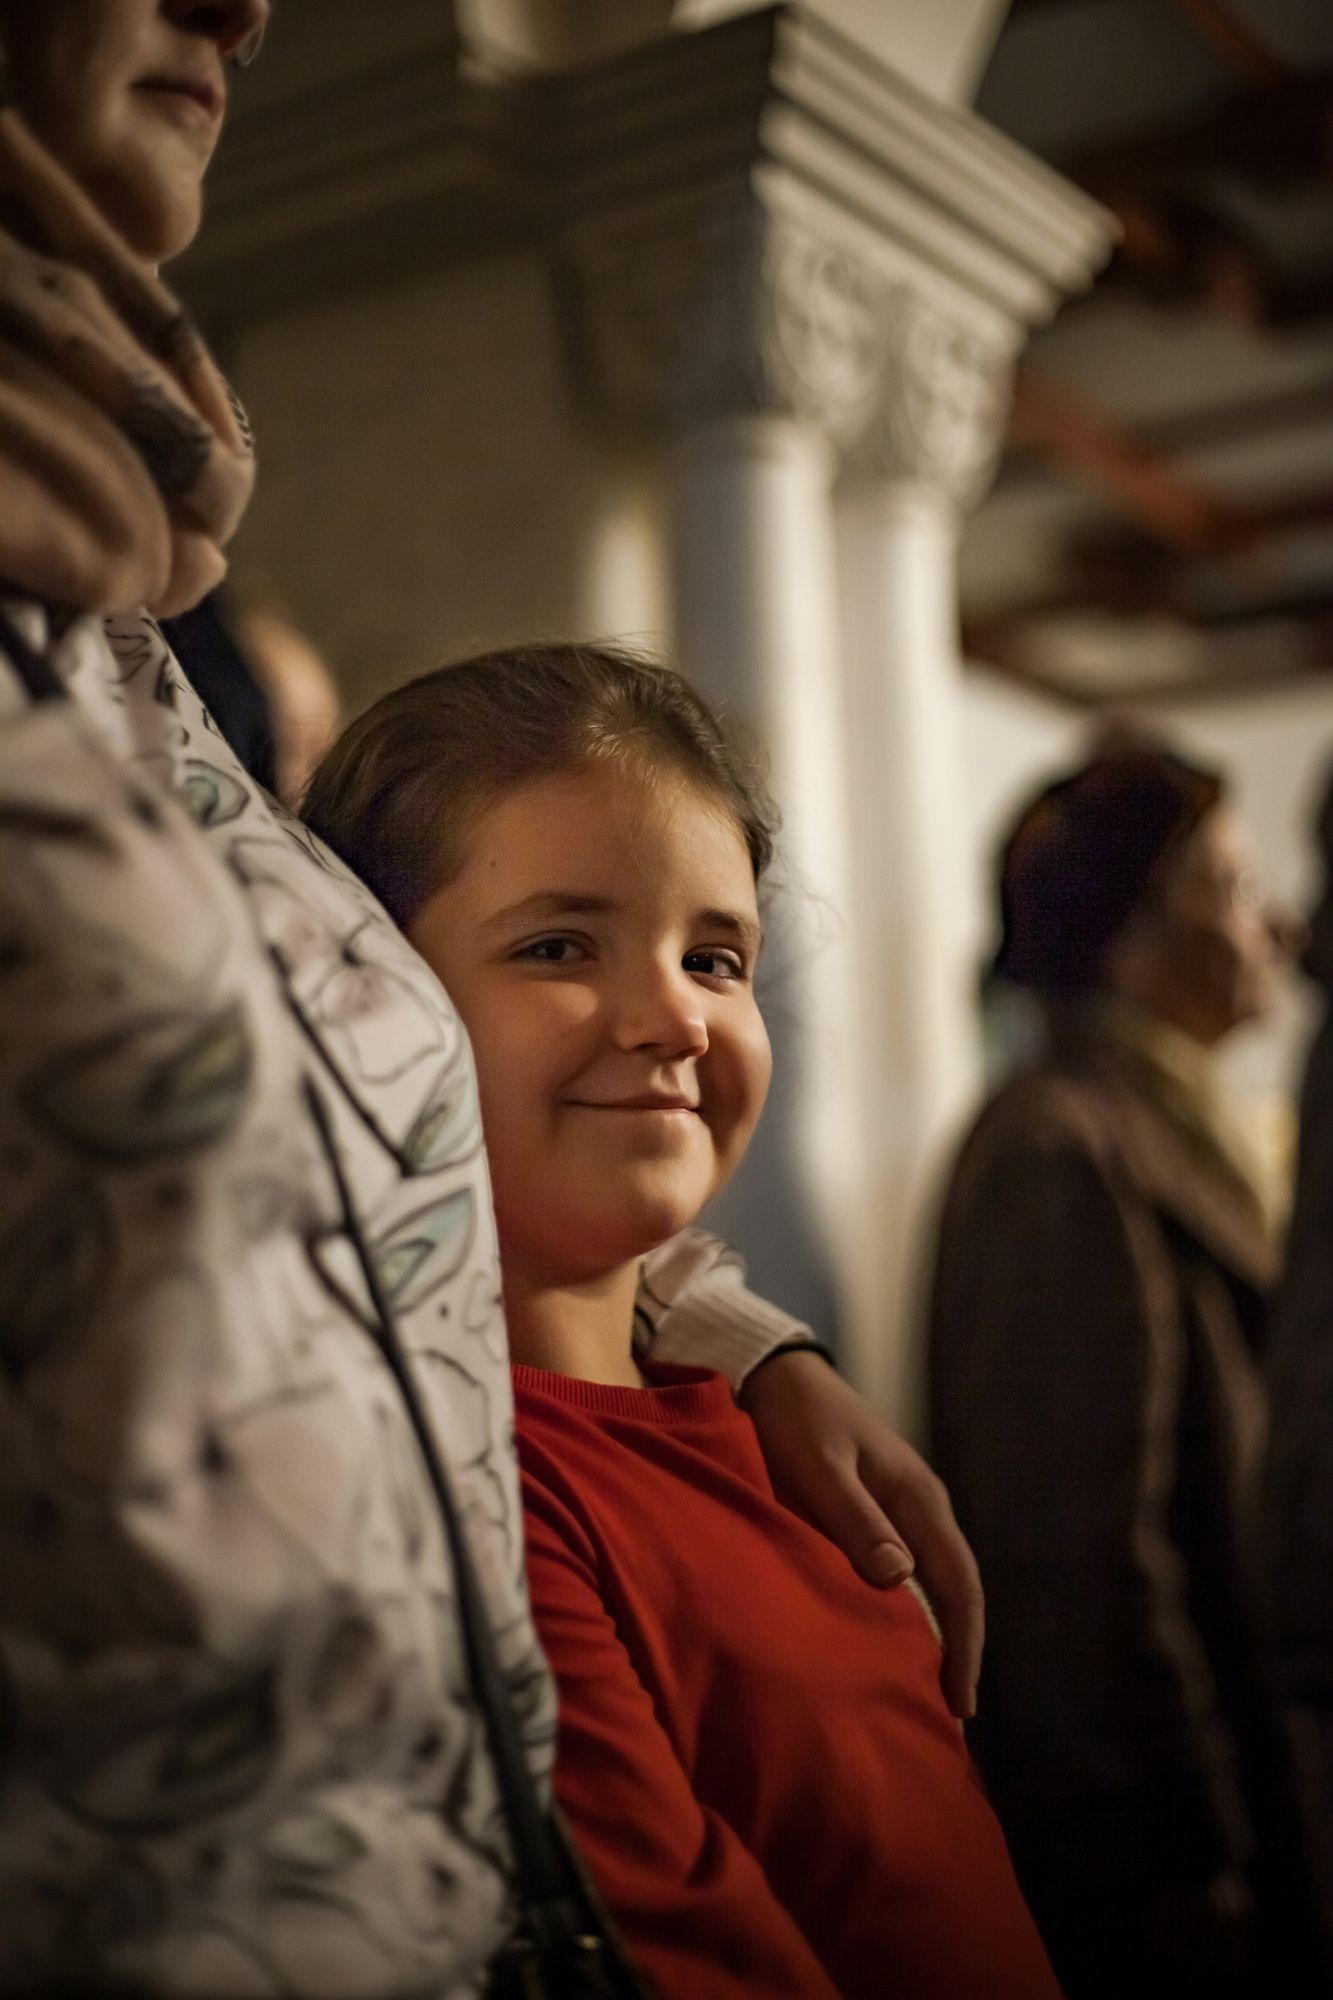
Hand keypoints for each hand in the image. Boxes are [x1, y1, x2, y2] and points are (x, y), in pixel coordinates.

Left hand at [739, 1349, 982, 1718]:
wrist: (776, 1375)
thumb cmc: (795, 1420)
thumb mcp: (819, 1468)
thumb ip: (854, 1519)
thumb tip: (901, 1578)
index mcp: (918, 1498)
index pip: (957, 1584)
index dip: (964, 1644)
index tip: (960, 1702)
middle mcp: (919, 1508)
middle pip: (954, 1589)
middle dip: (958, 1650)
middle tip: (951, 1717)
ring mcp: (899, 1510)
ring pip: (930, 1584)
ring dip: (935, 1635)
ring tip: (924, 1692)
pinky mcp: (873, 1514)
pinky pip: (902, 1573)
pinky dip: (906, 1613)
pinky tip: (889, 1641)